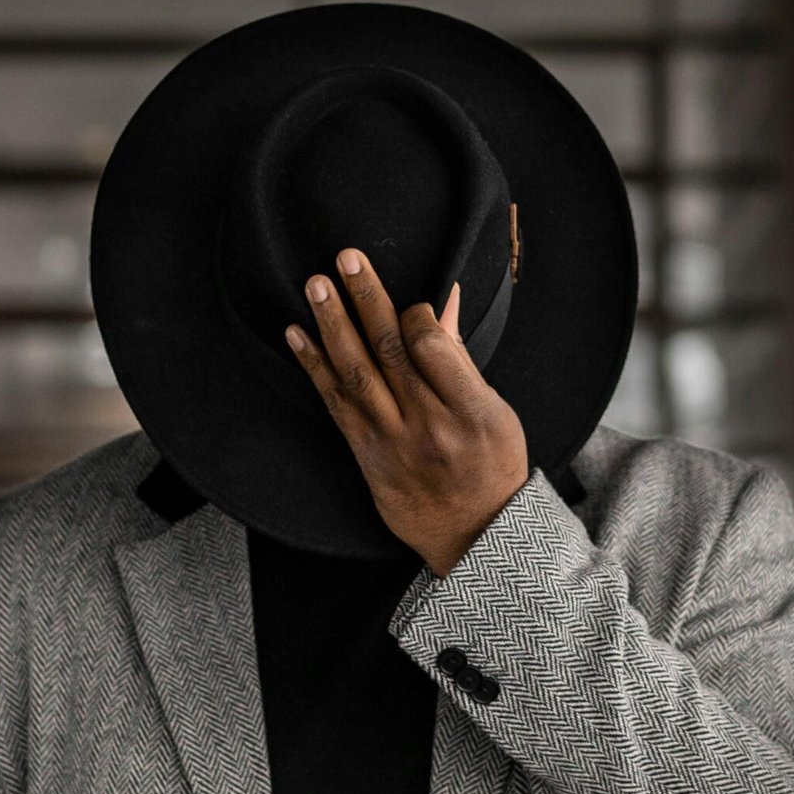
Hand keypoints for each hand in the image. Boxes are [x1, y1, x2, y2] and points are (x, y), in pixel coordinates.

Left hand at [285, 246, 529, 575]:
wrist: (474, 534)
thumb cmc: (491, 466)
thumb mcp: (495, 411)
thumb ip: (460, 359)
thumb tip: (441, 301)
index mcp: (471, 410)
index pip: (431, 345)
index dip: (415, 314)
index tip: (409, 302)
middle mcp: (430, 425)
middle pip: (390, 350)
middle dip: (366, 298)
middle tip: (346, 258)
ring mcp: (394, 442)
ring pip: (357, 373)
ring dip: (332, 325)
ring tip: (316, 286)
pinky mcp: (367, 456)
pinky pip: (336, 404)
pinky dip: (315, 367)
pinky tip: (298, 336)